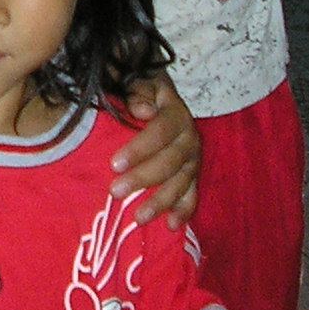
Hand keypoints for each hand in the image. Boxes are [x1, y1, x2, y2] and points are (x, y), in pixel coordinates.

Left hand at [110, 74, 200, 224]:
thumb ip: (138, 93)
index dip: (139, 149)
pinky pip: (192, 194)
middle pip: (169, 162)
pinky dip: (184, 211)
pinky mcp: (194, 174)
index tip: (114, 164)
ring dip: (161, 201)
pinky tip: (170, 226)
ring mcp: (193, 159)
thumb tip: (142, 111)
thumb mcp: (139, 83)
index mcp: (175, 113)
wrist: (163, 97)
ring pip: (181, 182)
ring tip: (138, 218)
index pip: (160, 132)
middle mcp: (190, 137)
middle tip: (115, 191)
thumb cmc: (143, 92)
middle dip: (143, 178)